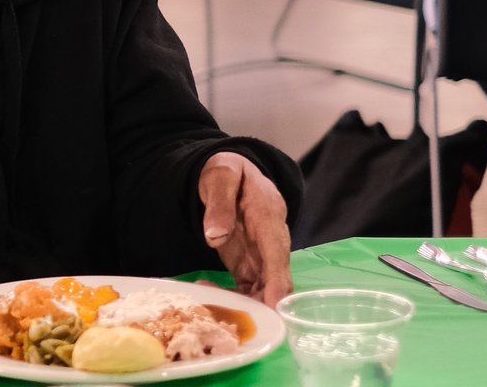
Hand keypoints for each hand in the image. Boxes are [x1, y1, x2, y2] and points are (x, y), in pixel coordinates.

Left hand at [198, 152, 291, 305]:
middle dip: (261, 303)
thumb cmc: (226, 169)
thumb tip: (215, 235)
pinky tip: (207, 291)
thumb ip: (219, 203)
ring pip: (262, 287)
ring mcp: (261, 252)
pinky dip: (232, 295)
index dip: (277, 283)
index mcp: (269, 216)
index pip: (278, 254)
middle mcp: (271, 238)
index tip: (272, 306)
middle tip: (233, 317)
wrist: (227, 170)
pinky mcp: (249, 261)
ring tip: (210, 302)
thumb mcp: (220, 175)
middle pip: (275, 279)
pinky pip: (247, 286)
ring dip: (243, 302)